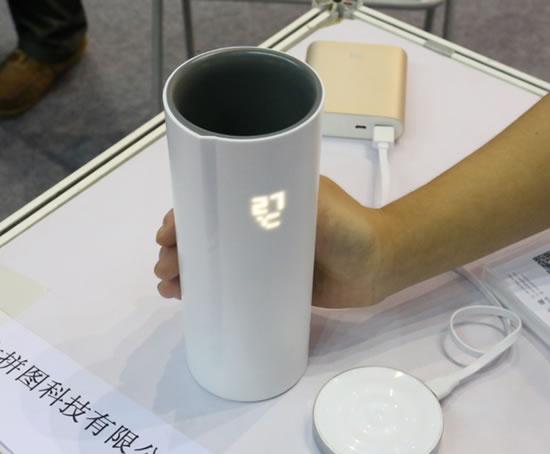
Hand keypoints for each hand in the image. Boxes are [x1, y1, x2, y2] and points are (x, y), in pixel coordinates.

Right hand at [154, 176, 392, 306]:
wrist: (380, 266)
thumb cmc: (350, 227)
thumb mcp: (315, 202)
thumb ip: (283, 197)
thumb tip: (234, 202)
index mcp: (263, 200)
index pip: (214, 203)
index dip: (186, 217)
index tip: (167, 233)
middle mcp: (257, 227)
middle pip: (207, 234)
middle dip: (178, 247)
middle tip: (165, 266)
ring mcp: (263, 258)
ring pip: (214, 261)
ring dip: (186, 271)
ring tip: (168, 286)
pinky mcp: (271, 284)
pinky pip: (233, 288)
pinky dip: (209, 293)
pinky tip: (188, 300)